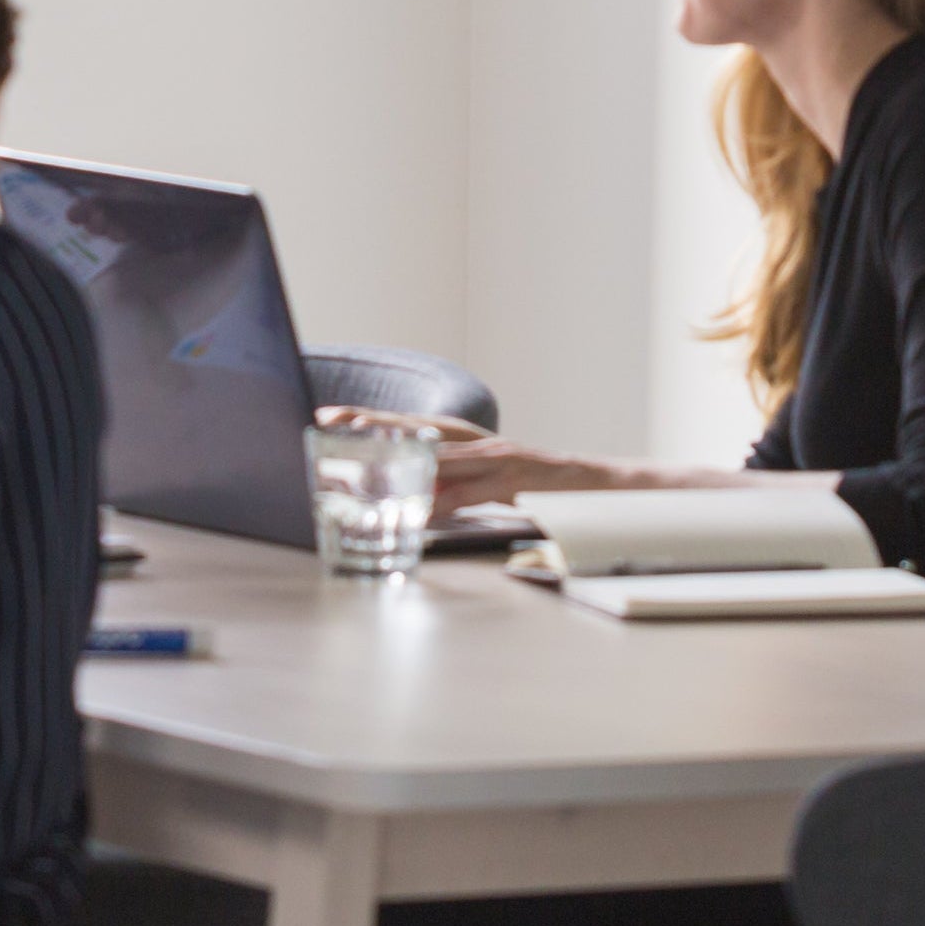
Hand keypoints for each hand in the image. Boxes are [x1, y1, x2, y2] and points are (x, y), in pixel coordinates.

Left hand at [311, 406, 636, 517]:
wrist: (597, 486)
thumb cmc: (540, 489)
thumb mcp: (489, 482)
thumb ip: (453, 484)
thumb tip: (413, 497)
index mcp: (469, 441)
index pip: (411, 424)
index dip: (370, 418)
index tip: (327, 415)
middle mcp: (480, 441)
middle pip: (417, 429)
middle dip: (372, 427)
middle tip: (331, 424)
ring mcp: (499, 456)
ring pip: (440, 455)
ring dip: (400, 459)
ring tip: (363, 463)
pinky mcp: (517, 477)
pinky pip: (474, 491)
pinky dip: (445, 502)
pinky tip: (420, 510)